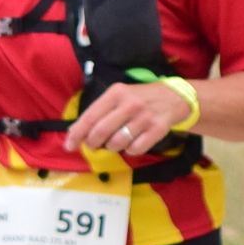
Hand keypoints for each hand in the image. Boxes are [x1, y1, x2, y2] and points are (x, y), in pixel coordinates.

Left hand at [66, 79, 192, 157]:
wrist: (174, 97)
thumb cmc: (139, 98)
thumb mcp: (118, 97)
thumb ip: (98, 112)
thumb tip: (74, 131)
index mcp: (116, 93)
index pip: (90, 117)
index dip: (77, 134)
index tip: (69, 146)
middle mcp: (129, 104)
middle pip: (101, 131)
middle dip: (93, 143)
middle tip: (95, 146)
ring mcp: (145, 117)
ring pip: (117, 143)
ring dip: (113, 148)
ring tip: (116, 142)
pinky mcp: (158, 129)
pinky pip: (135, 149)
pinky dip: (130, 151)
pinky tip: (132, 144)